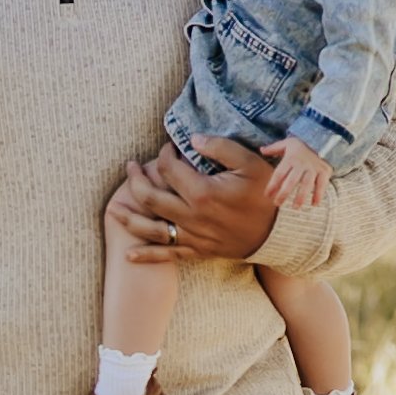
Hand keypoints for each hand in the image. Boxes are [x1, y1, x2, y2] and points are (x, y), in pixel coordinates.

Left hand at [108, 137, 279, 265]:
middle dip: (135, 180)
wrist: (282, 234)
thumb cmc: (267, 195)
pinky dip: (146, 255)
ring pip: (152, 228)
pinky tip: (128, 255)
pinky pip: (168, 255)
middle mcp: (192, 217)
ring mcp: (193, 236)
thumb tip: (191, 139)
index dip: (163, 155)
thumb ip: (219, 147)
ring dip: (129, 218)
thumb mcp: (250, 163)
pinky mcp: (198, 251)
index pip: (168, 170)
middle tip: (129, 168)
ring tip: (113, 210)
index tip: (166, 149)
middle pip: (150, 198)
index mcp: (202, 192)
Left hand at [261, 135, 331, 207]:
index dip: (272, 185)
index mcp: (290, 158)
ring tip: (295, 207)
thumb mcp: (287, 143)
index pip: (279, 174)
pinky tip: (314, 204)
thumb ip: (274, 148)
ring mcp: (314, 168)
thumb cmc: (301, 145)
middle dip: (283, 193)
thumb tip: (261, 150)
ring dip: (301, 197)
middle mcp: (302, 164)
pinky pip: (321, 184)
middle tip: (277, 204)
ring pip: (306, 184)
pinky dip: (319, 194)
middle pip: (291, 181)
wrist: (323, 138)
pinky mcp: (324, 171)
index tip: (267, 195)